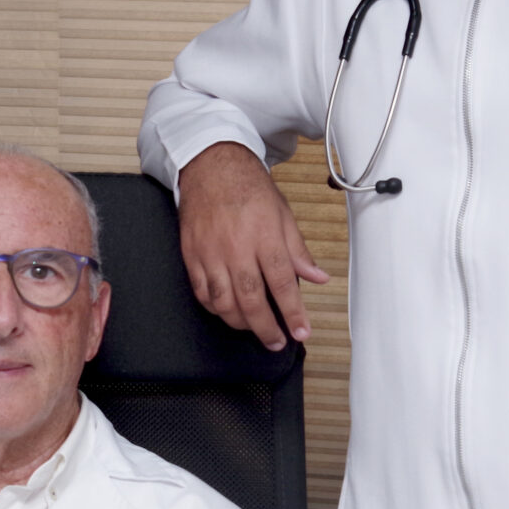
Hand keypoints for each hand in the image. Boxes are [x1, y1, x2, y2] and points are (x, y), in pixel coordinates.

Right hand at [176, 141, 327, 349]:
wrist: (210, 167)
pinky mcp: (191, 255)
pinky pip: (202, 292)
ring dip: (241, 322)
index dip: (293, 311)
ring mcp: (210, 252)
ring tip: (255, 329)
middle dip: (266, 327)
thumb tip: (317, 276)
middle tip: (278, 341)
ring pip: (223, 301)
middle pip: (251, 299)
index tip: (302, 331)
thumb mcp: (282, 214)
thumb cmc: (248, 187)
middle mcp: (236, 247)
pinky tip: (228, 312)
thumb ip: (298, 251)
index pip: (282, 282)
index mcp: (264, 235)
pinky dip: (215, 309)